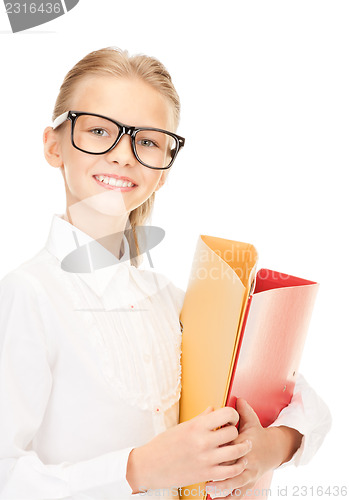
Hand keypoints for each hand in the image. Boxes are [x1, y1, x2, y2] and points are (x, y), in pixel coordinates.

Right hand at [126, 405, 251, 493]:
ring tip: (243, 446)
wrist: (150, 466)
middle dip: (236, 432)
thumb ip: (201, 419)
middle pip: (233, 432)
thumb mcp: (182, 427)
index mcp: (197, 426)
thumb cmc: (164, 444)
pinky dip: (238, 467)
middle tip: (233, 433)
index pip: (226, 414)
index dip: (233, 415)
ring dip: (242, 448)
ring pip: (236, 451)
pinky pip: (230, 471)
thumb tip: (213, 409)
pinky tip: (239, 463)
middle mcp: (203, 440)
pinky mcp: (206, 474)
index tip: (231, 419)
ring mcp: (206, 458)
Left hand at [205, 398, 302, 498]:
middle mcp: (249, 459)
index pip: (233, 445)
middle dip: (220, 470)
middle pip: (234, 465)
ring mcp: (250, 472)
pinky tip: (216, 499)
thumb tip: (237, 397)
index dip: (221, 447)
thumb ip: (243, 410)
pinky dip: (228, 497)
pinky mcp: (250, 482)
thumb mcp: (251, 420)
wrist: (274, 449)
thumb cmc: (257, 433)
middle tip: (203, 472)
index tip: (206, 448)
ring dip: (222, 487)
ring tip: (208, 489)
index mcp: (247, 442)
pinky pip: (239, 492)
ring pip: (237, 482)